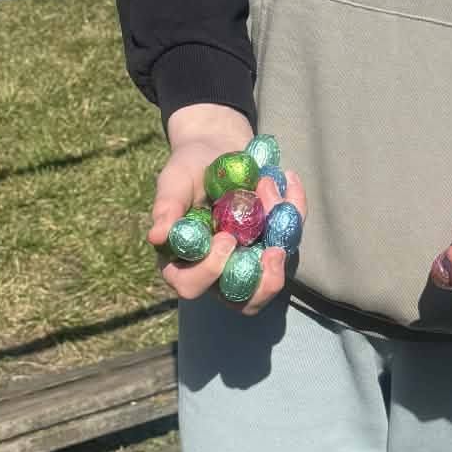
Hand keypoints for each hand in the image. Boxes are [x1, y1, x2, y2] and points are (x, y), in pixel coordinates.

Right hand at [150, 103, 306, 318]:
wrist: (216, 149)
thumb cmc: (189, 168)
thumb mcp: (175, 181)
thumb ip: (166, 206)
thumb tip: (156, 237)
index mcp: (183, 261)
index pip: (191, 285)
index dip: (210, 271)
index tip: (225, 238)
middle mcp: (218, 271)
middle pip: (241, 302)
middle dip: (262, 284)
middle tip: (273, 252)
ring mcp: (248, 262)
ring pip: (270, 284)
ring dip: (285, 252)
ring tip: (283, 212)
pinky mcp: (272, 245)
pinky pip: (290, 240)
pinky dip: (295, 212)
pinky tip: (290, 181)